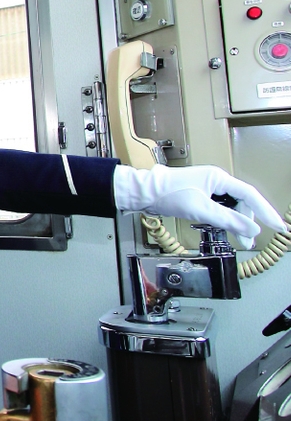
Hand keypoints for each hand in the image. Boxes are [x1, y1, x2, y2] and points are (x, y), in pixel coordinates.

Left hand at [113, 163, 287, 248]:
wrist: (144, 193)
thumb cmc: (169, 194)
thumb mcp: (202, 209)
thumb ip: (228, 220)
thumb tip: (252, 230)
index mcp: (219, 178)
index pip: (249, 195)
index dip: (265, 211)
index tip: (278, 227)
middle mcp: (215, 181)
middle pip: (240, 202)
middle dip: (247, 222)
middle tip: (249, 242)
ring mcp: (206, 188)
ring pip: (229, 207)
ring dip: (235, 223)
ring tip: (240, 241)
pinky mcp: (197, 196)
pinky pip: (218, 209)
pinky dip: (223, 220)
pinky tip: (223, 230)